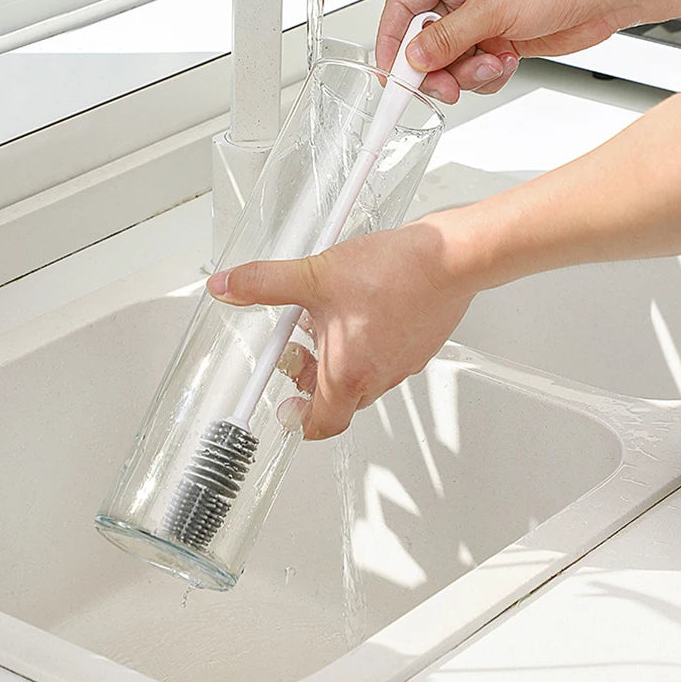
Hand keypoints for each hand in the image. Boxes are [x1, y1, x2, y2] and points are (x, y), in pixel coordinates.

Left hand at [206, 219, 476, 439]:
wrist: (451, 257)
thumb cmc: (397, 274)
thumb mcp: (315, 275)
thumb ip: (265, 283)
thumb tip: (228, 286)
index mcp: (349, 374)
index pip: (320, 424)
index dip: (297, 420)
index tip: (283, 408)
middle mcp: (378, 375)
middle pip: (338, 398)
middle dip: (310, 376)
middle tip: (296, 349)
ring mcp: (403, 361)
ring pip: (362, 374)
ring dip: (337, 354)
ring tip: (324, 318)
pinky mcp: (419, 343)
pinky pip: (385, 354)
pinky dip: (365, 340)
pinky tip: (358, 305)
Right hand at [376, 0, 635, 102]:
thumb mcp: (495, 8)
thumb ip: (448, 37)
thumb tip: (413, 58)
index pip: (402, 6)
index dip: (390, 42)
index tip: (392, 74)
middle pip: (422, 41)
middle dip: (434, 68)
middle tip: (445, 87)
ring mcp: (478, 18)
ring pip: (448, 61)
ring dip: (467, 74)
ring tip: (493, 65)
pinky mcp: (496, 39)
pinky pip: (473, 69)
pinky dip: (486, 75)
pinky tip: (507, 62)